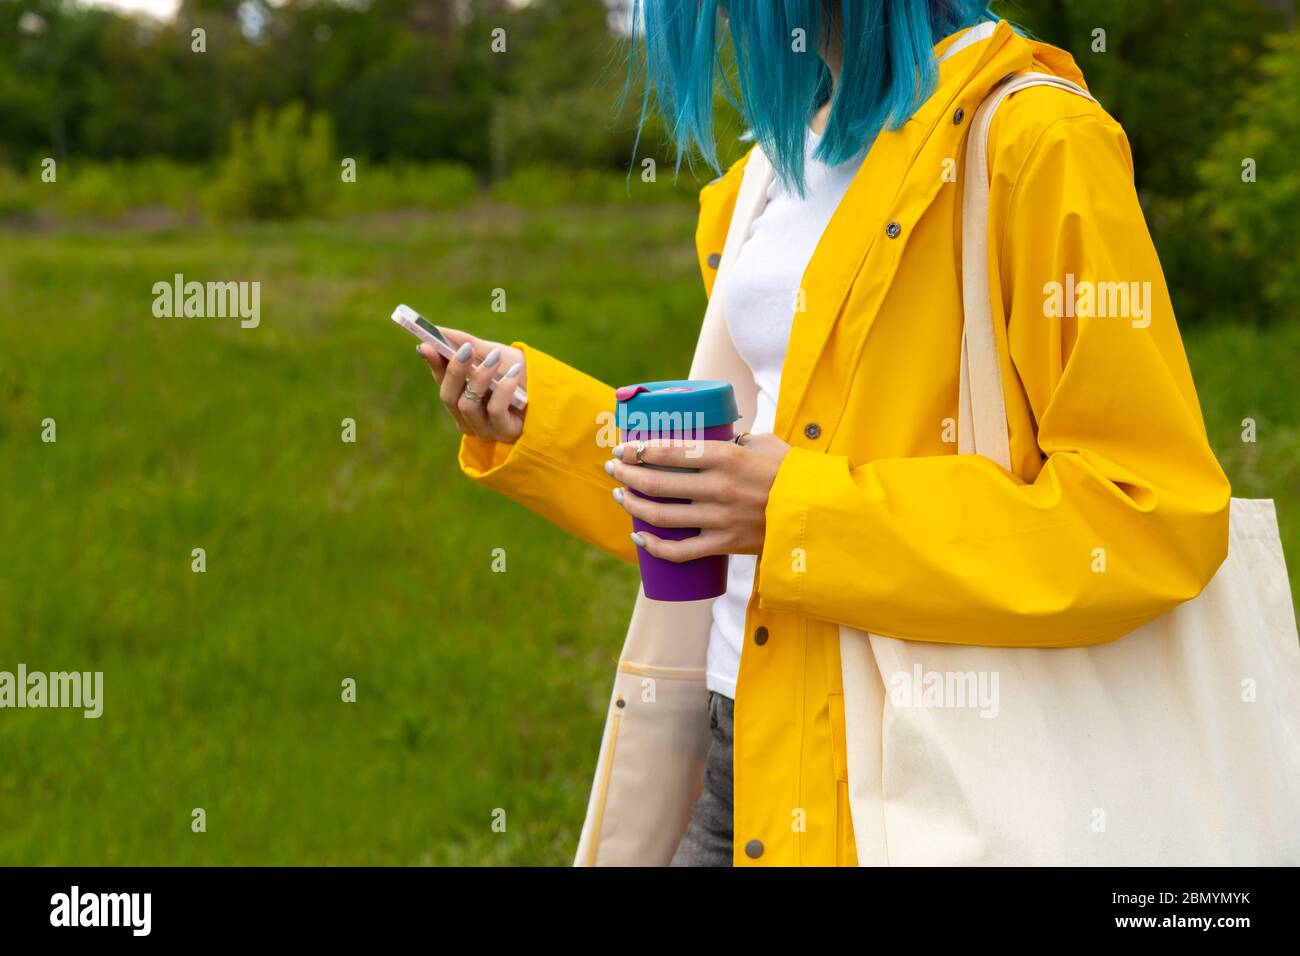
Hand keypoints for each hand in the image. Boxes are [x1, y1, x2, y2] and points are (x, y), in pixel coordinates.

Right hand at [417, 328, 525, 442]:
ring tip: (495, 358)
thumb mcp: (492, 353)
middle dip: (454, 371)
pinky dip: (503, 388)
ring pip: (467, 405)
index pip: (441, 380)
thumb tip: (437, 330)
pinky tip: (514, 373)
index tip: (427, 344)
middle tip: (465, 349)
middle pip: (448, 397)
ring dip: (480, 378)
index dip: (433, 363)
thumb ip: (466, 344)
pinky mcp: (504, 433)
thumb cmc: (519, 371)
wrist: (552, 389)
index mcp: (461, 396)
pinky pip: (494, 411)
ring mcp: (484, 428)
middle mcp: (468, 417)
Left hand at [607, 434, 790, 560]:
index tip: (623, 448)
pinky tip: (639, 537)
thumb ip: (738, 440)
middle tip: (612, 468)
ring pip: (662, 516)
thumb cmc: (792, 473)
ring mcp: (720, 518)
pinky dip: (655, 546)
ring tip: (620, 495)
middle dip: (626, 474)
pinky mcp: (725, 544)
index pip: (669, 451)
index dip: (638, 450)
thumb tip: (720, 436)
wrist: (818, 513)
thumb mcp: (765, 444)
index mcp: (727, 456)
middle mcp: (718, 487)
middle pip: (657, 482)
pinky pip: (681, 551)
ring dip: (634, 505)